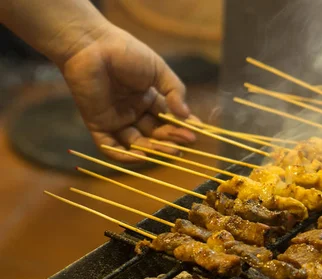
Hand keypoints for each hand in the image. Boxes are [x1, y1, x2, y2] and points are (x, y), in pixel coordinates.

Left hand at [60, 23, 196, 161]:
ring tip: (171, 150)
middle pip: (155, 134)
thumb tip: (186, 114)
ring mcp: (116, 120)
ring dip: (155, 150)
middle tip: (187, 141)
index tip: (197, 132)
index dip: (182, 127)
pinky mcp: (98, 124)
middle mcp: (133, 112)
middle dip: (172, 139)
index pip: (168, 119)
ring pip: (137, 143)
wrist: (91, 44)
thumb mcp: (158, 69)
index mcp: (148, 98)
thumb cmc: (125, 52)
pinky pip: (111, 147)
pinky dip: (125, 157)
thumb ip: (174, 91)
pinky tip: (142, 156)